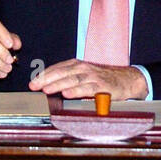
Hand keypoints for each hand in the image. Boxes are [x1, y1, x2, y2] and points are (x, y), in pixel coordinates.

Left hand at [29, 59, 147, 99]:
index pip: (58, 68)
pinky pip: (87, 89)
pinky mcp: (102, 87)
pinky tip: (67, 94)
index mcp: (78, 65)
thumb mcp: (85, 75)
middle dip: (47, 79)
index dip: (44, 75)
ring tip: (46, 90)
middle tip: (34, 86)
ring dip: (58, 84)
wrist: (128, 80)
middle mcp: (84, 69)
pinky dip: (76, 91)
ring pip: (72, 80)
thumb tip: (47, 86)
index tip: (33, 82)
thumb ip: (69, 78)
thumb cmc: (104, 79)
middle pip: (62, 73)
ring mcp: (93, 77)